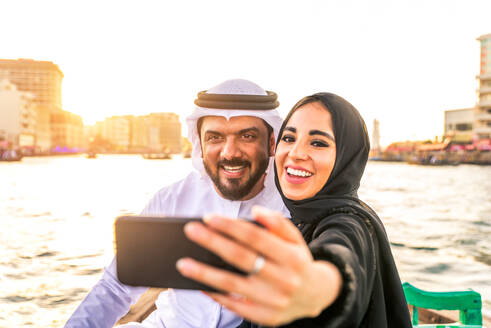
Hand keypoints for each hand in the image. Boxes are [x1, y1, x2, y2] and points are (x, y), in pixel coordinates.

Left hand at [176, 206, 341, 325]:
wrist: (316, 295)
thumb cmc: (297, 261)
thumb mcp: (295, 239)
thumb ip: (277, 223)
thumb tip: (255, 212)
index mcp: (291, 256)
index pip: (255, 237)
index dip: (231, 227)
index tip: (208, 218)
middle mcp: (284, 279)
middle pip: (241, 258)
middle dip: (213, 242)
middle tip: (190, 231)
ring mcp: (274, 301)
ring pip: (233, 284)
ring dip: (205, 273)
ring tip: (183, 263)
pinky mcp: (266, 317)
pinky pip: (235, 305)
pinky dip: (216, 295)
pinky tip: (199, 284)